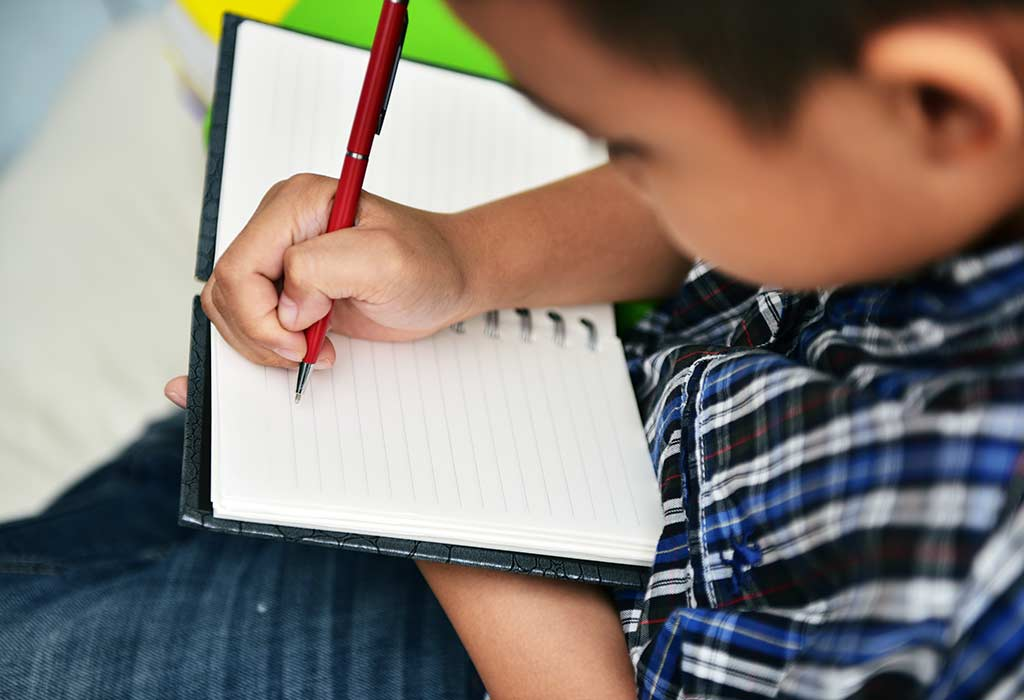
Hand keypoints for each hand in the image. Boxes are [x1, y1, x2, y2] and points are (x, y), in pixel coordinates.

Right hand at [164, 173, 479, 407]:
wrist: (449, 277)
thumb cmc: (429, 264)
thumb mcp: (385, 261)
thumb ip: (323, 269)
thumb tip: (286, 304)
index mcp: (297, 203)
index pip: (239, 267)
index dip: (260, 316)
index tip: (299, 341)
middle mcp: (280, 223)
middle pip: (227, 290)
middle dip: (261, 333)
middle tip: (306, 350)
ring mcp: (280, 254)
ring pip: (229, 307)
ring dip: (263, 342)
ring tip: (312, 348)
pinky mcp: (287, 283)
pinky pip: (247, 317)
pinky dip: (268, 343)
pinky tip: (305, 347)